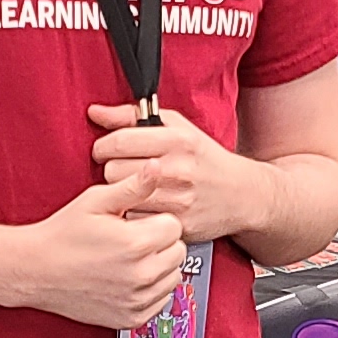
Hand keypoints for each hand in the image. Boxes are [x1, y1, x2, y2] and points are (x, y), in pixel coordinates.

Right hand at [25, 179, 186, 328]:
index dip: (156, 220)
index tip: (136, 222)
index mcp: (136, 244)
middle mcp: (141, 275)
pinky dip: (151, 290)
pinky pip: (161, 300)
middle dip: (160, 243)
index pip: (175, 226)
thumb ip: (132, 186)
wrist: (36, 271)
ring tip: (130, 259)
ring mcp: (137, 300)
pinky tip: (128, 278)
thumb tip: (157, 166)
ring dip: (159, 267)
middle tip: (132, 239)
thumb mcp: (96, 201)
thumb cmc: (63, 233)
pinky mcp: (132, 318)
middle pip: (178, 252)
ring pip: (173, 277)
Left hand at [89, 101, 271, 246]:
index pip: (119, 141)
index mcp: (178, 140)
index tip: (105, 150)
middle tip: (121, 171)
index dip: (103, 146)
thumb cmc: (204, 158)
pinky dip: (134, 214)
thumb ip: (132, 117)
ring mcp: (179, 200)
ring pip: (122, 197)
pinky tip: (144, 207)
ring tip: (132, 189)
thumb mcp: (177, 128)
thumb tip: (94, 112)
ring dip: (121, 194)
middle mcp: (179, 169)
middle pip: (114, 171)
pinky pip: (135, 220)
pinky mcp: (178, 225)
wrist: (243, 195)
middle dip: (111, 170)